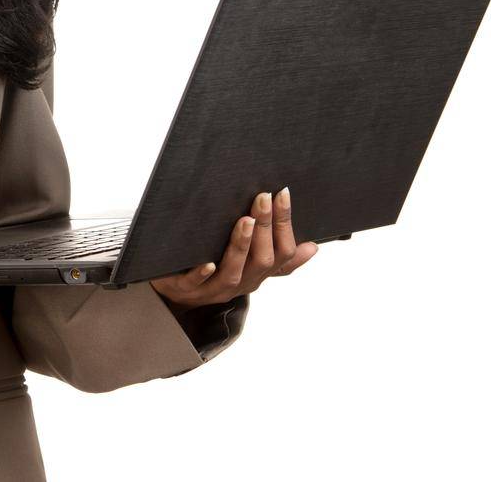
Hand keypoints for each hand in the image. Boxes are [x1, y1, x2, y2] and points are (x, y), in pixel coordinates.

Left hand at [149, 186, 318, 311]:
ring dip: (241, 246)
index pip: (282, 253)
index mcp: (257, 274)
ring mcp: (213, 288)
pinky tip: (208, 263)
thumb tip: (313, 247)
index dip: (285, 225)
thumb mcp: (251, 265)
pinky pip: (195, 284)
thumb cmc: (217, 273)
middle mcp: (240, 283)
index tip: (284, 193)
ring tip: (246, 221)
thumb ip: (277, 257)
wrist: (177, 296)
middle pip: (261, 261)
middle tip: (264, 197)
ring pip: (233, 273)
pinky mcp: (186, 290)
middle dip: (265, 228)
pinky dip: (202, 273)